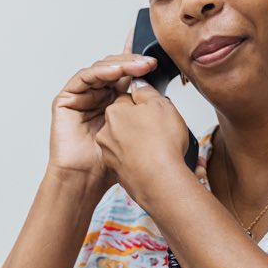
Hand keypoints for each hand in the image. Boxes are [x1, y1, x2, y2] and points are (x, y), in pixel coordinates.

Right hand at [48, 27, 156, 191]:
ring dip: (121, 65)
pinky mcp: (66, 98)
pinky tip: (116, 72)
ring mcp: (81, 96)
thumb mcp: (135, 132)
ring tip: (139, 66)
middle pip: (115, 69)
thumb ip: (143, 110)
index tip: (155, 53)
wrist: (86, 180)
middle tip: (151, 62)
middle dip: (133, 62)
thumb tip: (157, 90)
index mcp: (114, 102)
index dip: (137, 61)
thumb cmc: (107, 163)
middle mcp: (97, 96)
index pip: (126, 75)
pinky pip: (84, 77)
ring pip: (101, 70)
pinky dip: (101, 72)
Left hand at [93, 78, 190, 204]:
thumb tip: (139, 85)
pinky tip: (154, 162)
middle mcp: (107, 134)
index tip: (154, 110)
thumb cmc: (161, 145)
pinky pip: (130, 161)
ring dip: (140, 142)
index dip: (143, 104)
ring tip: (159, 148)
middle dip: (139, 124)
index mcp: (114, 113)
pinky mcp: (118, 173)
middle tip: (158, 129)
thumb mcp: (160, 104)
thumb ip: (146, 91)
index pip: (126, 100)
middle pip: (124, 121)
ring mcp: (111, 155)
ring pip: (127, 142)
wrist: (160, 182)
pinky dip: (141, 160)